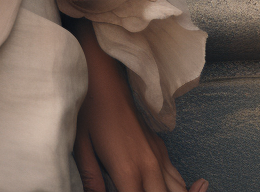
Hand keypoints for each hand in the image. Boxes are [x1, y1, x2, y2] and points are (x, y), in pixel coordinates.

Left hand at [71, 20, 207, 191]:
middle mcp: (149, 167)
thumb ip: (91, 178)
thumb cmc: (89, 110)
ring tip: (145, 187)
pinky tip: (167, 188)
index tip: (117, 189)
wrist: (105, 79)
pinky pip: (178, 179)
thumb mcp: (81, 146)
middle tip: (131, 188)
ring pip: (178, 191)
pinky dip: (178, 189)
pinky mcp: (161, 148)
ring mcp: (159, 157)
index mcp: (128, 171)